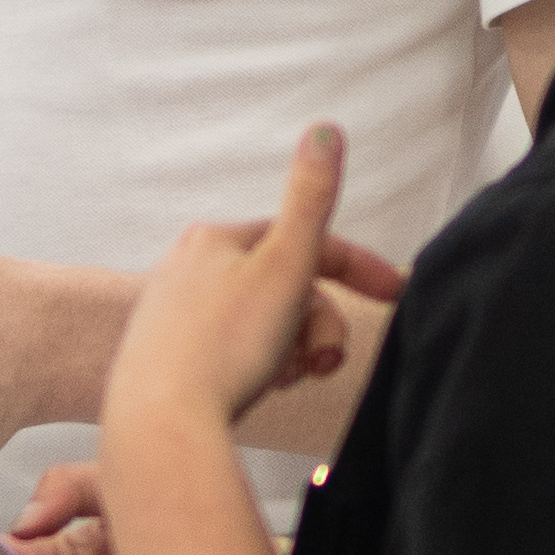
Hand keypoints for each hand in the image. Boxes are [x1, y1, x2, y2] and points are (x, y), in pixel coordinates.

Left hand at [109, 129, 403, 440]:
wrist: (159, 424)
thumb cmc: (222, 350)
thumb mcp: (285, 266)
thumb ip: (311, 199)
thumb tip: (324, 130)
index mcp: (217, 237)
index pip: (306, 241)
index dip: (359, 269)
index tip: (395, 295)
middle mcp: (186, 267)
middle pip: (284, 288)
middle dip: (317, 324)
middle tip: (322, 362)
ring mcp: (171, 313)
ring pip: (261, 323)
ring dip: (289, 349)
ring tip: (284, 380)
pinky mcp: (163, 357)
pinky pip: (231, 353)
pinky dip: (256, 368)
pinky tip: (254, 392)